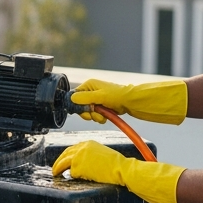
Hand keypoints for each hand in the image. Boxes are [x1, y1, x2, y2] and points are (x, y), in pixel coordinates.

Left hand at [51, 140, 185, 202]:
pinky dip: (71, 175)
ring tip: (55, 173)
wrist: (122, 168)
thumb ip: (91, 156)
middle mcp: (82, 147)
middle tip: (55, 168)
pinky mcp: (78, 166)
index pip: (73, 148)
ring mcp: (79, 156)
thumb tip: (85, 163)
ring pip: (63, 162)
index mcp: (88, 143)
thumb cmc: (118, 164)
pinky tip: (70, 178)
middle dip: (59, 161)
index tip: (64, 159)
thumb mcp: (103, 154)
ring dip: (58, 168)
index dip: (67, 155)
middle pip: (65, 153)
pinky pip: (71, 172)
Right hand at [71, 78, 187, 124]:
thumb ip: (84, 98)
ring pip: (88, 112)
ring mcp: (97, 99)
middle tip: (95, 113)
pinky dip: (99, 117)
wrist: (131, 102)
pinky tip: (105, 116)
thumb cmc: (117, 96)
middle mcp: (91, 91)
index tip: (86, 109)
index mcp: (89, 85)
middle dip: (88, 112)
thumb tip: (71, 99)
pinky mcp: (102, 106)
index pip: (75, 96)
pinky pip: (95, 115)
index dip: (78, 105)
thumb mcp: (99, 96)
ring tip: (103, 115)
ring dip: (95, 116)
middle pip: (81, 106)